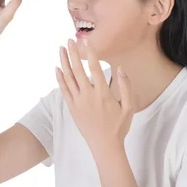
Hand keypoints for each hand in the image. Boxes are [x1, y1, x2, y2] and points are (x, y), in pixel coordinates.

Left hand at [55, 38, 133, 154]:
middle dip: (73, 53)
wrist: (105, 146)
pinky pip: (64, 90)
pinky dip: (60, 79)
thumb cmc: (119, 127)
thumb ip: (125, 87)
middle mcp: (88, 96)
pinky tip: (57, 68)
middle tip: (69, 40)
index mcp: (102, 94)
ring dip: (64, 62)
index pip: (95, 68)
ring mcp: (78, 102)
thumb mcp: (129, 107)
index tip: (86, 41)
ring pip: (68, 78)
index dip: (90, 53)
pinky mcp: (72, 108)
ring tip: (61, 49)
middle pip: (78, 70)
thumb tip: (120, 69)